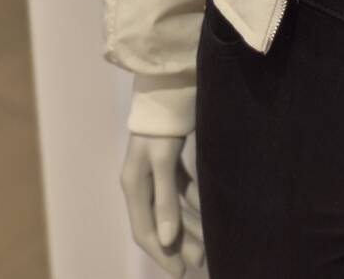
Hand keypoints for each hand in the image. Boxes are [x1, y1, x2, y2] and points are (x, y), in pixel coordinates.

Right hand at [119, 132, 203, 274]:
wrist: (167, 83)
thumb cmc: (162, 123)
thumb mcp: (163, 161)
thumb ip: (164, 200)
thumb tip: (165, 240)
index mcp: (134, 184)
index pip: (144, 230)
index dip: (161, 253)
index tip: (181, 271)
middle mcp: (141, 181)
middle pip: (159, 222)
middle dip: (180, 242)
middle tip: (202, 260)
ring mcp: (155, 170)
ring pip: (172, 206)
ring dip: (189, 225)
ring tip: (210, 242)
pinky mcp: (169, 158)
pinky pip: (180, 189)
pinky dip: (192, 202)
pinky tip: (209, 211)